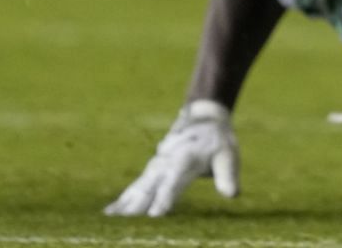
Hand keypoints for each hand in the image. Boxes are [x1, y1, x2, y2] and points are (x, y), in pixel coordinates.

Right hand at [104, 100, 238, 216]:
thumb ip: (227, 175)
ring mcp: (156, 166)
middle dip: (137, 207)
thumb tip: (232, 194)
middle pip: (150, 188)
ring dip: (125, 204)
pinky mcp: (151, 171)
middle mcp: (166, 163)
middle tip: (125, 225)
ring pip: (138, 188)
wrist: (202, 117)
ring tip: (110, 221)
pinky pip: (135, 187)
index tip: (154, 215)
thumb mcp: (228, 154)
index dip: (164, 199)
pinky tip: (109, 213)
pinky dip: (122, 199)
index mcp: (185, 160)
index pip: (173, 183)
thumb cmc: (217, 140)